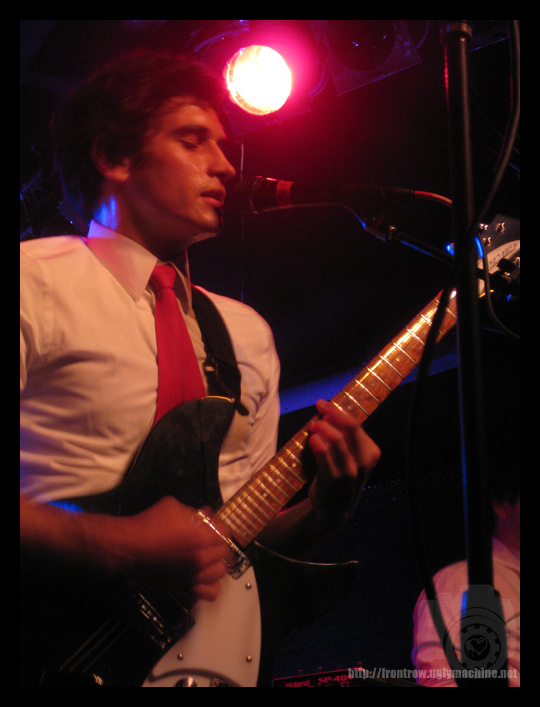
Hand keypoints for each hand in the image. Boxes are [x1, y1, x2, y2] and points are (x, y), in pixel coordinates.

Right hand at [120, 497, 233, 601]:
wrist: (128, 547)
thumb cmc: (149, 523)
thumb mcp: (173, 507)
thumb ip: (193, 513)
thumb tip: (206, 516)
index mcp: (201, 538)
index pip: (225, 533)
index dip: (220, 527)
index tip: (213, 525)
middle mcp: (201, 559)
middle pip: (224, 552)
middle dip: (217, 543)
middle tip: (209, 539)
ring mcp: (194, 576)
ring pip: (220, 572)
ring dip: (216, 563)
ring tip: (208, 558)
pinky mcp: (185, 589)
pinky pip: (210, 593)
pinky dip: (211, 585)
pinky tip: (203, 576)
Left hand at [308, 399, 379, 520]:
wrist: (336, 508)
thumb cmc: (342, 475)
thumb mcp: (352, 457)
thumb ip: (346, 438)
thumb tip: (328, 412)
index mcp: (371, 452)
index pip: (355, 424)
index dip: (337, 411)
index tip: (323, 403)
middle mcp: (364, 461)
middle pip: (351, 427)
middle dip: (333, 413)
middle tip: (318, 407)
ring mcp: (350, 471)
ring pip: (338, 440)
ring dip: (323, 428)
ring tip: (313, 425)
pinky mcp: (334, 480)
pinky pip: (325, 455)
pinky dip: (318, 443)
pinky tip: (312, 439)